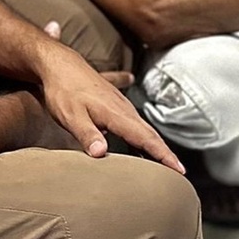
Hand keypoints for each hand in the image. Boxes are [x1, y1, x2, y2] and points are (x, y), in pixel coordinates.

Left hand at [35, 42, 183, 174]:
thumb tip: (100, 153)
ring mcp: (121, 106)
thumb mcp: (71, 116)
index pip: (146, 138)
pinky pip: (134, 123)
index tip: (178, 169)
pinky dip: (142, 135)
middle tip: (178, 174)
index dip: (163, 155)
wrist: (60, 65)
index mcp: (117, 114)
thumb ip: (86, 134)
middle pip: (150, 135)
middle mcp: (124, 110)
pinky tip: (143, 144)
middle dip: (165, 154)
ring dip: (155, 146)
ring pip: (144, 129)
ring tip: (164, 164)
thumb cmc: (63, 90)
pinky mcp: (115, 105)